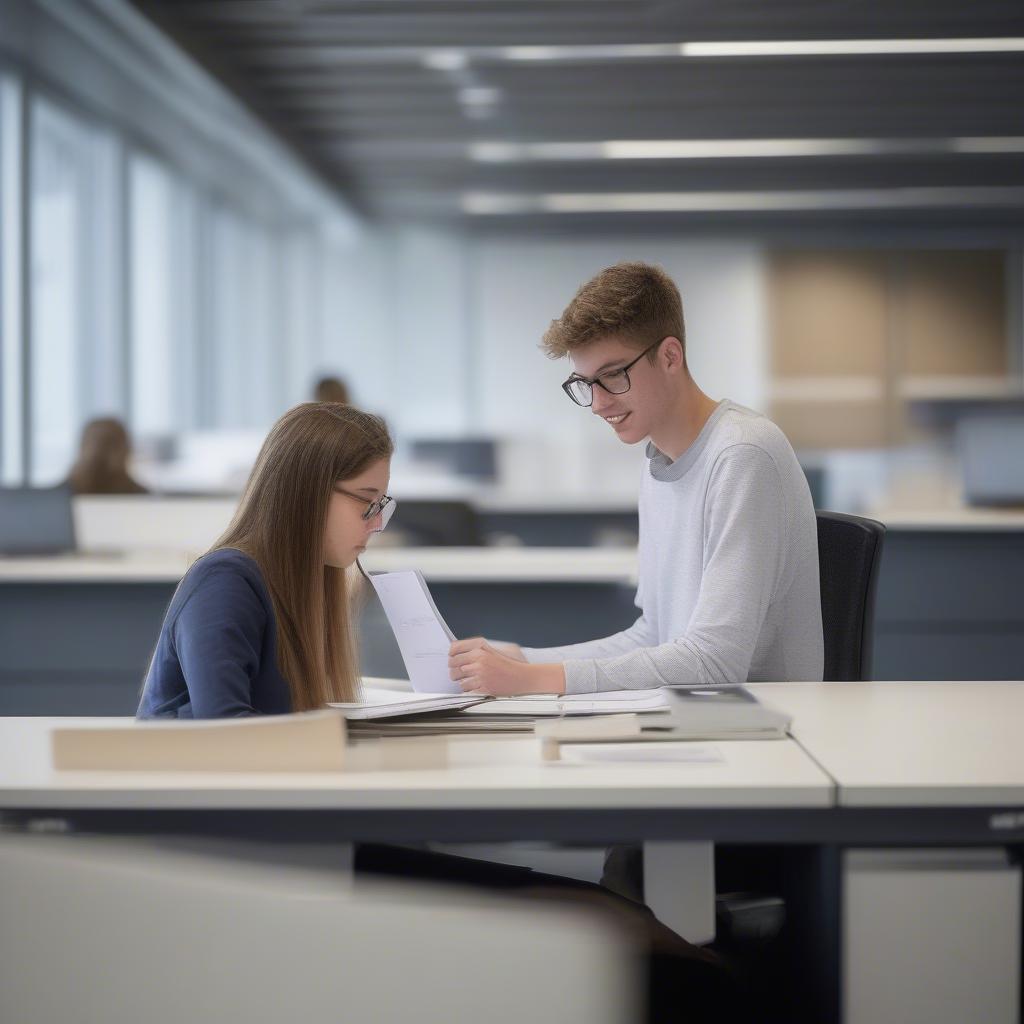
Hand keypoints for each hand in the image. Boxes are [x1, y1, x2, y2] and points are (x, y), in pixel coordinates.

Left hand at [448, 637, 563, 695]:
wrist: (524, 677)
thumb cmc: (512, 663)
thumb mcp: (496, 647)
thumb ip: (478, 647)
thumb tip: (460, 650)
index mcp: (481, 647)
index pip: (455, 648)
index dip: (452, 654)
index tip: (454, 657)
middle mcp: (479, 659)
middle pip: (453, 664)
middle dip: (455, 668)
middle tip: (461, 671)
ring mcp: (480, 674)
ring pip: (457, 678)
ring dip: (462, 680)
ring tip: (470, 679)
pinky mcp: (483, 687)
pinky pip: (465, 689)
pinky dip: (468, 689)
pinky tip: (477, 686)